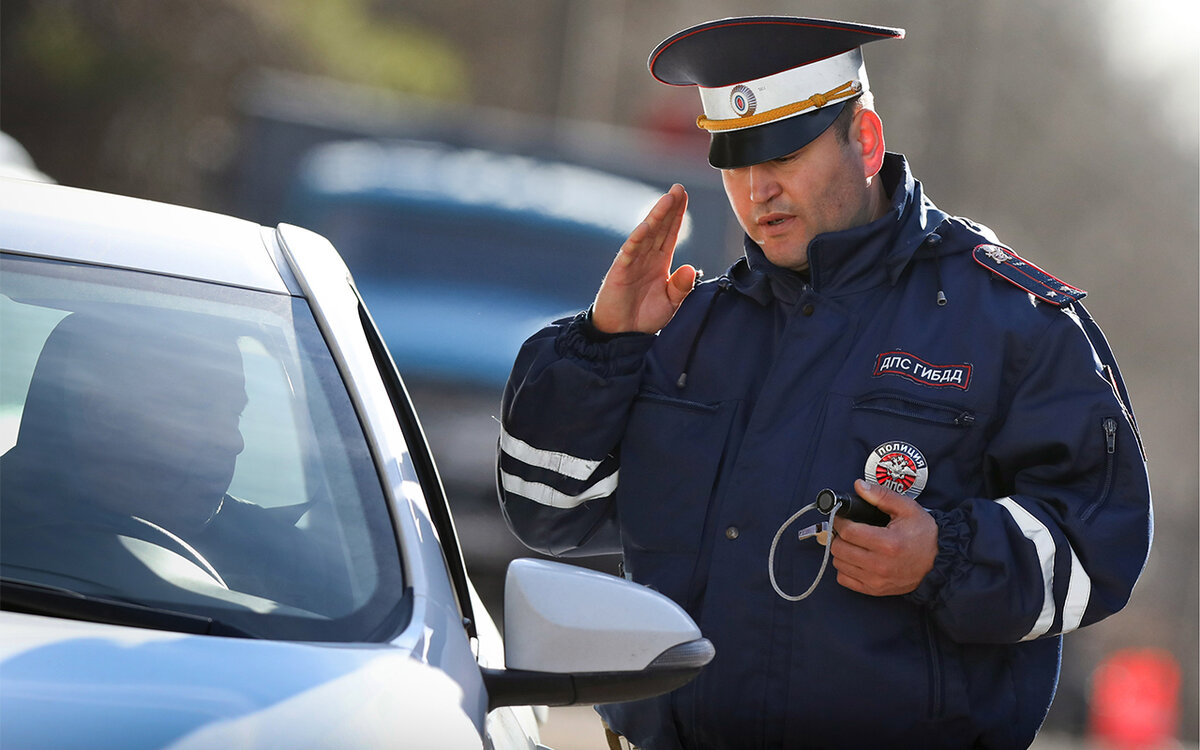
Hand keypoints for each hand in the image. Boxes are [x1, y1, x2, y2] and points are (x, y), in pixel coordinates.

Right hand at [591, 184, 695, 333]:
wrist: (622, 335)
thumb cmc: (644, 318)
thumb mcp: (670, 303)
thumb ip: (681, 287)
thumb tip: (689, 268)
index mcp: (659, 262)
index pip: (670, 233)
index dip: (677, 215)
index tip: (683, 195)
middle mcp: (646, 257)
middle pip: (659, 227)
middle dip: (669, 208)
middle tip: (678, 187)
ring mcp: (632, 262)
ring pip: (646, 235)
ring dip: (657, 216)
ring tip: (668, 199)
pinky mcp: (620, 272)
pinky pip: (629, 252)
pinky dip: (637, 239)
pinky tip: (646, 226)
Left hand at [829, 479, 937, 595]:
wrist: (939, 562)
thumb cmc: (924, 535)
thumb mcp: (907, 508)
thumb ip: (882, 495)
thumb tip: (859, 486)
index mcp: (887, 543)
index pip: (848, 532)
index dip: (840, 521)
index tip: (841, 517)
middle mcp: (880, 565)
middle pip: (839, 549)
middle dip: (839, 535)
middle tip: (847, 529)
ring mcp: (876, 580)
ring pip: (839, 564)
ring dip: (841, 552)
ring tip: (852, 544)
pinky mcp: (875, 590)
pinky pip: (844, 580)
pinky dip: (845, 569)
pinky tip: (855, 559)